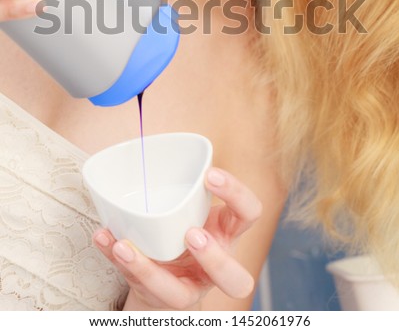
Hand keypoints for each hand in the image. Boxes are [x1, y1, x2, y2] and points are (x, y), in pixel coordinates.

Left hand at [93, 167, 261, 309]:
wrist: (164, 279)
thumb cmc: (182, 231)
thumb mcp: (191, 207)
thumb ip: (183, 186)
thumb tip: (147, 143)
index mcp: (227, 233)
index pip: (249, 214)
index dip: (237, 195)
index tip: (210, 174)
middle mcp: (215, 265)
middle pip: (236, 279)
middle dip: (213, 258)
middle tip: (191, 233)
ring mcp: (187, 288)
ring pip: (183, 297)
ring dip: (152, 271)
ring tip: (126, 246)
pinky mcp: (159, 299)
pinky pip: (138, 287)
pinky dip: (118, 260)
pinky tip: (105, 239)